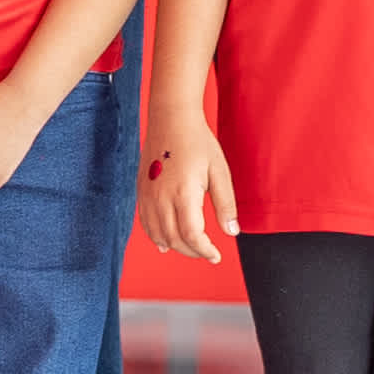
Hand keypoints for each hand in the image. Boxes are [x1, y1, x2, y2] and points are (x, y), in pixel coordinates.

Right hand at [138, 119, 238, 263]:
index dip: (205, 251)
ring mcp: (148, 195)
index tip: (216, 256)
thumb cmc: (198, 142)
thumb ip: (225, 204)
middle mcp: (161, 198)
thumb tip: (232, 232)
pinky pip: (145, 222)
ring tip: (190, 249)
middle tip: (207, 252)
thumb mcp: (219, 171)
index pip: (192, 236)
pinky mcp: (140, 191)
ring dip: (175, 246)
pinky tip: (164, 243)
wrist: (171, 118)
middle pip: (174, 239)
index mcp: (184, 193)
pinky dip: (155, 236)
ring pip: (157, 234)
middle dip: (192, 251)